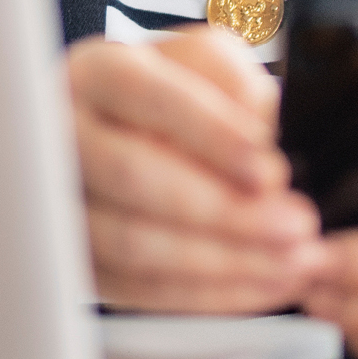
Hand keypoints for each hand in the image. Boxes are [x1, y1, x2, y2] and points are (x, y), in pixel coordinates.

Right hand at [65, 26, 323, 313]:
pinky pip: (141, 290)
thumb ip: (234, 84)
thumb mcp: (211, 64)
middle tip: (293, 224)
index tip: (270, 169)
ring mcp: (63, 205)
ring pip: (134, 244)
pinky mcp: (80, 262)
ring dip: (223, 261)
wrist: (135, 132)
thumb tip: (260, 145)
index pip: (149, 97)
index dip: (212, 135)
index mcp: (98, 73)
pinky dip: (209, 294)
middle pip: (133, 175)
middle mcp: (64, 137)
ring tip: (289, 260)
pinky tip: (262, 283)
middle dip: (223, 208)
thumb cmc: (179, 94)